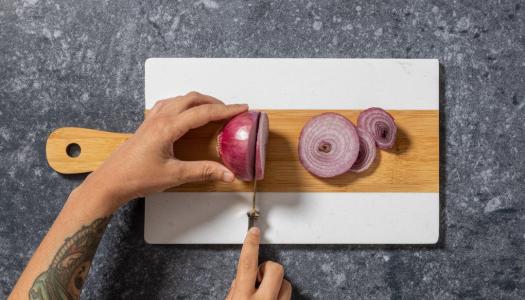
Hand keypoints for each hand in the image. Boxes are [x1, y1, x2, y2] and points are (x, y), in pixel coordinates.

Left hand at [80, 92, 247, 209]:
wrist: (111, 181)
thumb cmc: (137, 177)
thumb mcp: (175, 175)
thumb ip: (204, 172)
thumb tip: (227, 174)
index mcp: (168, 128)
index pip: (203, 113)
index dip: (226, 110)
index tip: (241, 108)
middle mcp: (160, 118)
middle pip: (193, 99)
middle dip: (215, 102)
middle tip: (231, 109)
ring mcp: (152, 119)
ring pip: (180, 99)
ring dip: (199, 101)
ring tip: (214, 109)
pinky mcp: (148, 124)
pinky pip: (169, 104)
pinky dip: (184, 104)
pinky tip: (188, 112)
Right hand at [226, 228, 291, 299]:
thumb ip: (234, 293)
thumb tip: (237, 281)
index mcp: (243, 298)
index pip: (247, 264)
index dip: (251, 245)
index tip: (254, 232)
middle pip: (274, 268)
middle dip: (269, 267)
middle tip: (261, 277)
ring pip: (286, 283)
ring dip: (277, 285)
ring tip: (267, 295)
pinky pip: (289, 296)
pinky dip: (281, 296)